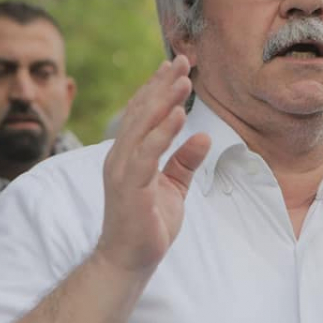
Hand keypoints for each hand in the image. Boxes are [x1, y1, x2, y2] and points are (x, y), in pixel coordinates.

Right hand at [96, 56, 210, 273]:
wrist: (129, 261)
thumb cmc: (148, 225)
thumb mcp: (173, 188)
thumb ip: (184, 161)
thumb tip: (203, 136)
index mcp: (127, 154)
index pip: (142, 113)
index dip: (158, 88)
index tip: (177, 67)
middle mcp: (119, 156)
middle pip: (141, 111)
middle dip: (162, 84)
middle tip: (184, 60)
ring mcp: (121, 170)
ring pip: (143, 126)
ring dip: (163, 101)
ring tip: (184, 80)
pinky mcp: (129, 186)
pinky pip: (147, 153)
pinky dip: (162, 132)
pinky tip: (178, 115)